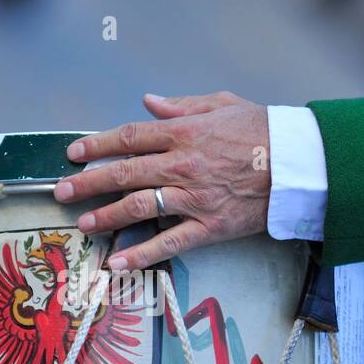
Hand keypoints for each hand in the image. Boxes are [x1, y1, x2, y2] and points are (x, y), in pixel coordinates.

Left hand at [55, 91, 270, 270]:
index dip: (97, 145)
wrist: (301, 164)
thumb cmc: (264, 130)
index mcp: (184, 132)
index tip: (73, 153)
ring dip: (106, 216)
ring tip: (84, 223)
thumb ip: (182, 105)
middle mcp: (183, 164)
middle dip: (88, 182)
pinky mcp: (209, 226)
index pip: (130, 137)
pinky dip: (141, 254)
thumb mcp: (223, 104)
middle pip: (125, 173)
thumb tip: (149, 101)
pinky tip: (117, 262)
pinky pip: (169, 242)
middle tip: (61, 191)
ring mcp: (194, 197)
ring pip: (139, 207)